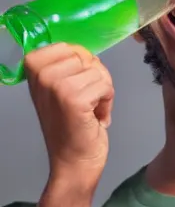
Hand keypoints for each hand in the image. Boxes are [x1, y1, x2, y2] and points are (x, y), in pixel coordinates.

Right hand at [24, 43, 114, 193]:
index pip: (67, 46)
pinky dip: (107, 102)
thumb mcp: (62, 88)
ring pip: (99, 71)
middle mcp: (42, 76)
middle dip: (94, 77)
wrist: (74, 161)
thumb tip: (86, 52)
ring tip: (89, 109)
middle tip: (84, 99)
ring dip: (102, 91)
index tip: (74, 83)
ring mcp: (57, 87)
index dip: (81, 63)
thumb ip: (68, 66)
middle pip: (86, 57)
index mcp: (34, 70)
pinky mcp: (74, 100)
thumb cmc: (72, 123)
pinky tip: (95, 117)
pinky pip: (106, 86)